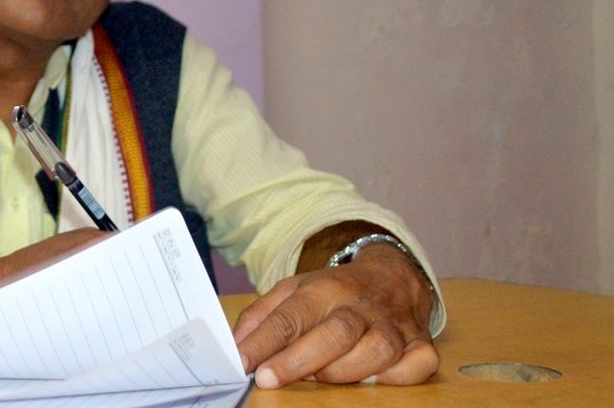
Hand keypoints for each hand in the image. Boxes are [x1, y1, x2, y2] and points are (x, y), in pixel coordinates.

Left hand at [233, 243, 437, 388]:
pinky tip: (371, 378)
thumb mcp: (292, 291)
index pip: (292, 315)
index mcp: (326, 288)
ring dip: (344, 371)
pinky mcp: (421, 345)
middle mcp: (362, 305)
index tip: (242, 363)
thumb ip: (261, 317)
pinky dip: (394, 377)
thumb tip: (235, 347)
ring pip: (376, 351)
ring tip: (319, 376)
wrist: (391, 277)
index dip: (265, 342)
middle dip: (299, 360)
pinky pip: (414, 367)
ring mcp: (395, 326)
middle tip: (269, 378)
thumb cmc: (334, 292)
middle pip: (336, 332)